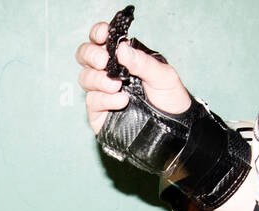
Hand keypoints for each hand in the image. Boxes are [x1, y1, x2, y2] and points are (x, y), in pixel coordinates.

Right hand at [75, 20, 190, 134]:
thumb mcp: (163, 75)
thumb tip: (121, 48)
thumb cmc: (170, 98)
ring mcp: (102, 92)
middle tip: (104, 61)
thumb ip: (142, 62)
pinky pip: (92, 101)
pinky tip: (121, 101)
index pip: (102, 40)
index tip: (103, 35)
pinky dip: (105, 99)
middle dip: (91, 55)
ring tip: (117, 86)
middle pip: (85, 56)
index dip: (98, 34)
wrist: (173, 128)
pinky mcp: (99, 113)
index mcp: (123, 58)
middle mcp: (109, 73)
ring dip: (98, 79)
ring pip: (85, 78)